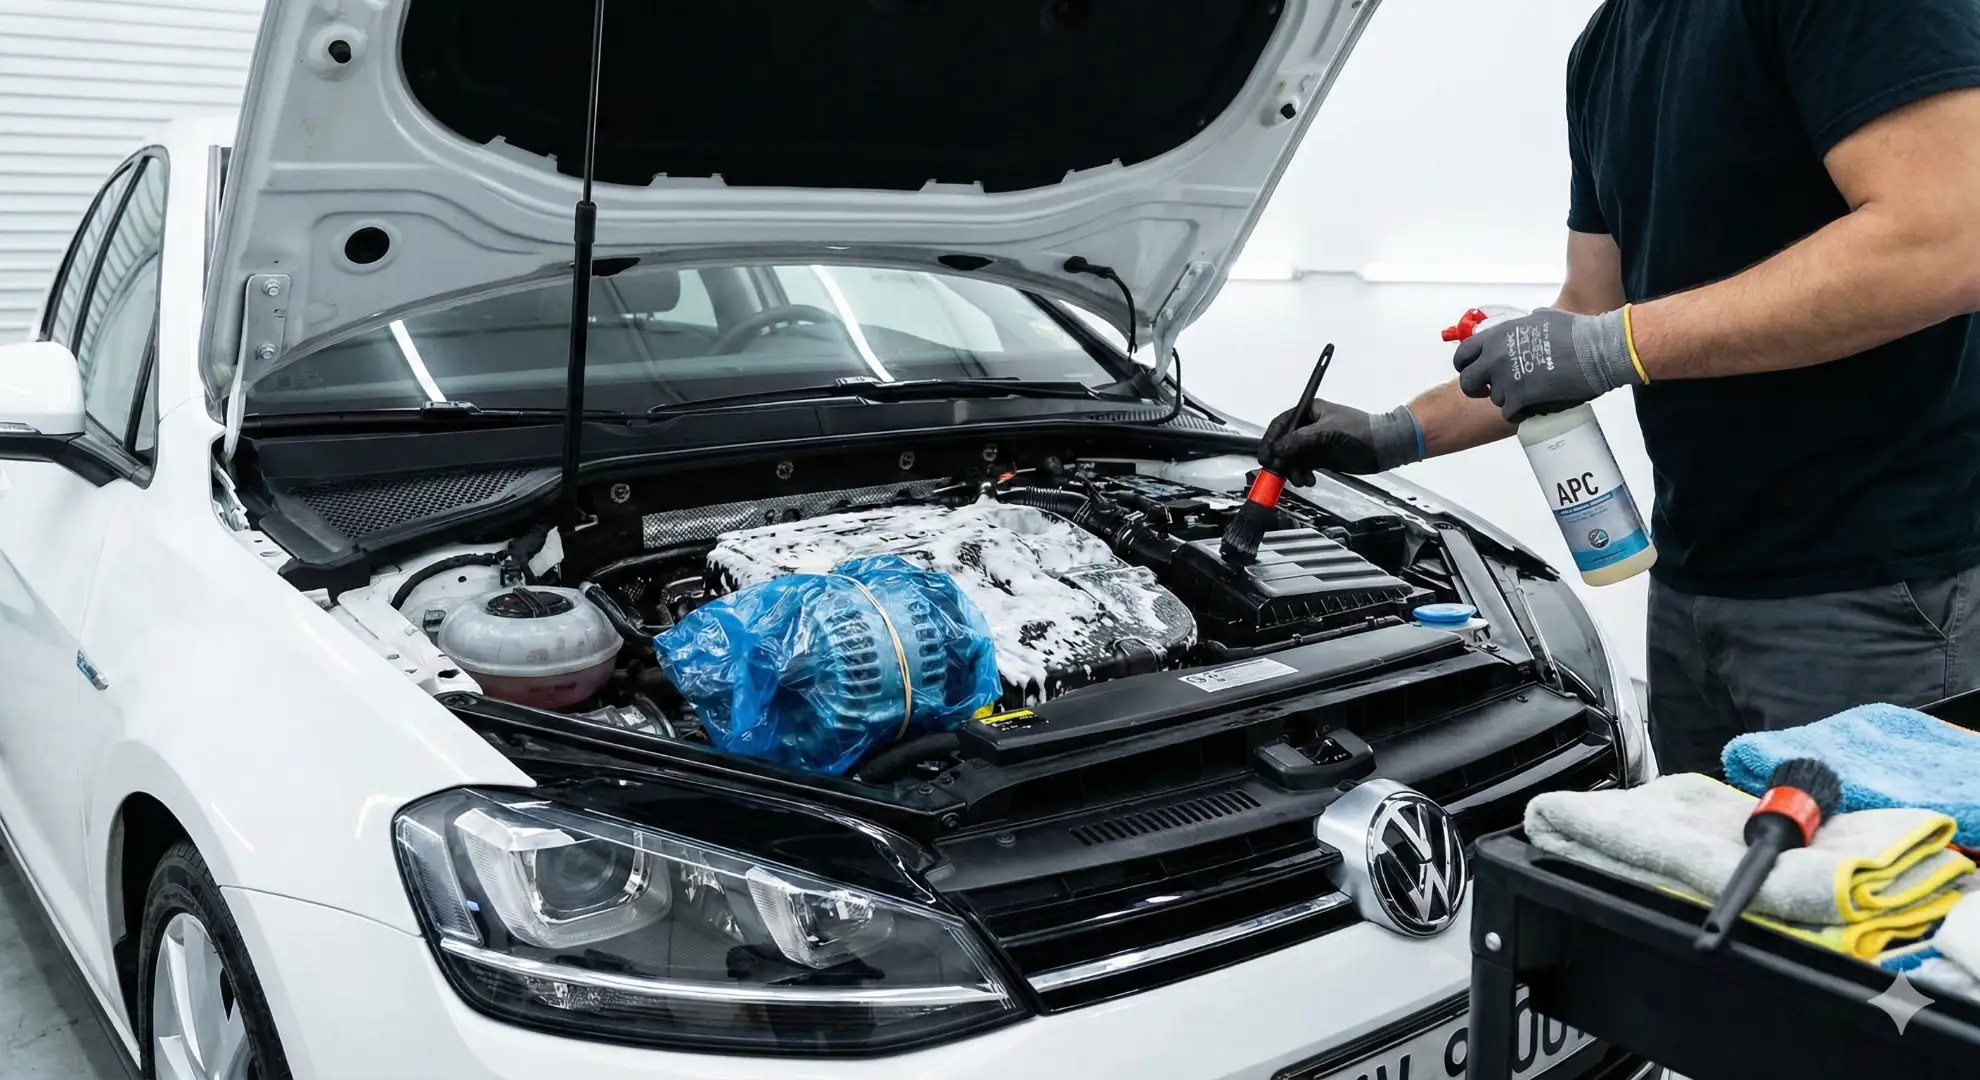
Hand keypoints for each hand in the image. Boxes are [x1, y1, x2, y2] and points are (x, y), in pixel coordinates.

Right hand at [1259, 399, 1422, 483]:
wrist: (1384, 447)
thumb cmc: (1362, 431)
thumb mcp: (1328, 433)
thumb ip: (1301, 440)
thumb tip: (1279, 449)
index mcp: (1309, 412)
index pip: (1281, 425)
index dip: (1271, 440)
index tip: (1266, 455)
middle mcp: (1309, 427)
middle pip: (1283, 444)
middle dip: (1280, 459)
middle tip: (1277, 471)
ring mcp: (1314, 443)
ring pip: (1291, 459)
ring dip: (1292, 470)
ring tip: (1300, 478)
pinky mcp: (1321, 458)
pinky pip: (1302, 467)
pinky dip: (1302, 475)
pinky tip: (1309, 479)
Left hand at [1454, 308, 1641, 422]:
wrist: (1598, 350)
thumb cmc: (1576, 332)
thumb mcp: (1542, 318)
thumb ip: (1522, 326)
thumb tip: (1522, 327)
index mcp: (1498, 335)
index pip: (1462, 354)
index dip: (1466, 367)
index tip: (1477, 373)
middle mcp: (1495, 355)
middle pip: (1468, 382)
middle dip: (1479, 389)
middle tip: (1494, 390)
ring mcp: (1506, 377)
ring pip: (1495, 399)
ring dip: (1510, 399)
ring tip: (1531, 392)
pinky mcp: (1521, 397)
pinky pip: (1510, 413)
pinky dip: (1520, 413)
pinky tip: (1533, 407)